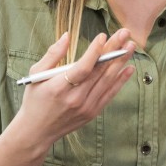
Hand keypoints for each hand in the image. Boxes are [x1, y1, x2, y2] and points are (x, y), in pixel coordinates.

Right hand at [16, 30, 134, 144]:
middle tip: (125, 34)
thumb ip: (52, 54)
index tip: (103, 36)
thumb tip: (66, 35)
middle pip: (99, 72)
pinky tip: (129, 67)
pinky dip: (120, 81)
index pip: (82, 69)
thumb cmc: (34, 99)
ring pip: (107, 81)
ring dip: (121, 62)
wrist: (37, 131)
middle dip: (113, 50)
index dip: (94, 52)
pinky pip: (109, 94)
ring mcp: (86, 107)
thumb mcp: (36, 74)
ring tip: (131, 46)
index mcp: (59, 88)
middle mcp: (75, 99)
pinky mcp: (92, 113)